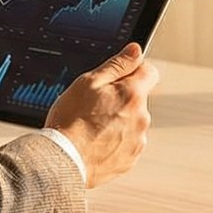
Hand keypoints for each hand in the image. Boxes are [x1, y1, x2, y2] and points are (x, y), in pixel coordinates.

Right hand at [44, 43, 157, 188]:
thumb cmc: (71, 121)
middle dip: (121, 99)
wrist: (63, 161)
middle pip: (138, 99)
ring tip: (91, 128)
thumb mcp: (89, 82)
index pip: (149, 71)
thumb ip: (116, 65)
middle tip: (94, 106)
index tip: (118, 77)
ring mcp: (137, 141)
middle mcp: (141, 118)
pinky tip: (93, 142)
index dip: (133, 70)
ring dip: (118, 122)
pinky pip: (126, 144)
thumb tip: (135, 51)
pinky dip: (114, 142)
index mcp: (133, 94)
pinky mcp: (129, 160)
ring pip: (132, 123)